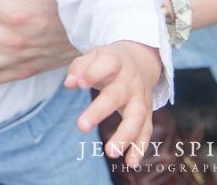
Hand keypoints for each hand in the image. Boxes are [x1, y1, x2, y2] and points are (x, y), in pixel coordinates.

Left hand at [65, 40, 160, 166]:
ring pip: (136, 117)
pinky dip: (140, 147)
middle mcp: (130, 81)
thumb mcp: (94, 56)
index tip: (80, 84)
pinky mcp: (147, 113)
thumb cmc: (108, 61)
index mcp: (116, 62)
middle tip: (81, 126)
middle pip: (116, 95)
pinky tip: (130, 162)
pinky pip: (146, 131)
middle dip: (99, 111)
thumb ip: (79, 67)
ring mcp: (140, 98)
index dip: (92, 73)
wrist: (140, 62)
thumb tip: (69, 83)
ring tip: (110, 152)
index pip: (107, 65)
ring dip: (125, 136)